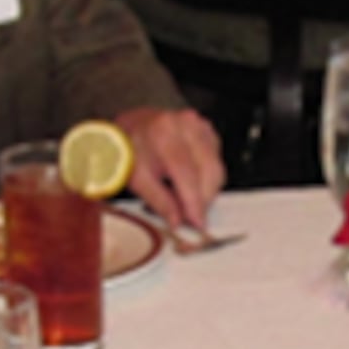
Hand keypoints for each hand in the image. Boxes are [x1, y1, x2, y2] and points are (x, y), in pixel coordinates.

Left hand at [117, 105, 225, 233]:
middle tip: (192, 218)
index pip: (187, 173)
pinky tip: (193, 182)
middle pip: (208, 170)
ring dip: (208, 190)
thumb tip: (177, 221)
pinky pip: (216, 160)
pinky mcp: (207, 130)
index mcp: (164, 134)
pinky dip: (208, 177)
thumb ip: (159, 201)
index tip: (198, 222)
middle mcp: (186, 125)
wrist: (133, 126)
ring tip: (189, 201)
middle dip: (204, 199)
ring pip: (216, 168)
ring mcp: (199, 125)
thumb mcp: (137, 178)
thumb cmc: (131, 150)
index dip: (195, 201)